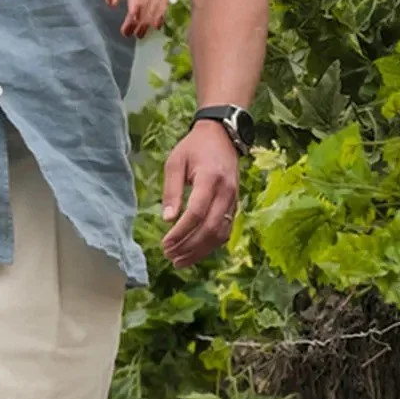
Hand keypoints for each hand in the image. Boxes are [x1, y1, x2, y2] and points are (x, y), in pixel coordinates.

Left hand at [162, 119, 240, 267]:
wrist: (222, 137)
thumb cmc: (194, 147)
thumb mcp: (175, 162)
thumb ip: (172, 190)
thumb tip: (167, 219)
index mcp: (210, 179)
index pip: (197, 213)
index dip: (181, 232)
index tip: (165, 243)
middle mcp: (226, 193)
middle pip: (210, 228)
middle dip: (190, 246)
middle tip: (170, 257)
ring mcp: (234, 200)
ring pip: (220, 233)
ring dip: (201, 251)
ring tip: (180, 261)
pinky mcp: (234, 206)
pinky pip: (225, 230)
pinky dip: (211, 244)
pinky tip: (196, 252)